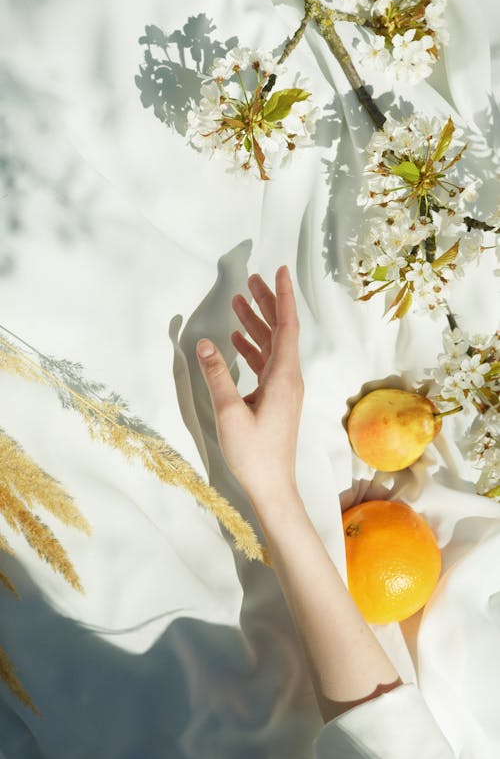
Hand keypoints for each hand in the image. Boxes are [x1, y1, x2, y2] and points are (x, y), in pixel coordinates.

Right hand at [196, 265, 303, 500]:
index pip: (286, 326)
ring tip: (239, 302)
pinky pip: (265, 364)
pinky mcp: (275, 400)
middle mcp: (288, 379)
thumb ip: (217, 376)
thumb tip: (205, 343)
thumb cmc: (254, 455)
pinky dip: (252, 347)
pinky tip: (237, 340)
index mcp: (283, 377)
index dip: (282, 296)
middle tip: (250, 280)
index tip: (277, 271)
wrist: (272, 487)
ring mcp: (283, 390)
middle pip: (280, 331)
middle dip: (267, 303)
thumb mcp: (229, 414)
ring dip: (257, 323)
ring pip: (272, 346)